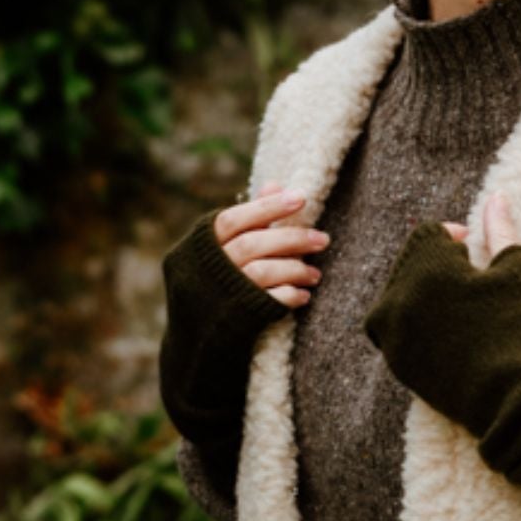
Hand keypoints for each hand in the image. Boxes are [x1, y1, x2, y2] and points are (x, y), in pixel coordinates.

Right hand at [213, 183, 332, 308]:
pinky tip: (303, 295)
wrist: (197, 336)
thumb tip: (274, 185)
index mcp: (202, 246)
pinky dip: (290, 295)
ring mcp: (221, 294)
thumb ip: (249, 219)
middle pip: (251, 244)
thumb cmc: (216, 282)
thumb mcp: (223, 249)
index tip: (301, 197)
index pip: (233, 219)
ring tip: (315, 274)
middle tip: (323, 239)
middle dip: (291, 239)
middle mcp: (208, 269)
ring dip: (295, 270)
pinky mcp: (236, 318)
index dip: (266, 207)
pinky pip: (268, 302)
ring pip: (261, 271)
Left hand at [363, 186, 520, 520]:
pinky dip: (415, 322)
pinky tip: (449, 331)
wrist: (516, 398)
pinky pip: (395, 329)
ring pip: (398, 296)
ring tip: (457, 306)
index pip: (427, 234)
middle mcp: (398, 297)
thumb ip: (500, 230)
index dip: (453, 238)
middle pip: (409, 263)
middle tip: (469, 281)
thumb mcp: (516, 270)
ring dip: (421, 292)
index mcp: (425, 267)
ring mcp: (392, 333)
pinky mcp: (395, 362)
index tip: (473, 252)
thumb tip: (496, 196)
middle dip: (435, 264)